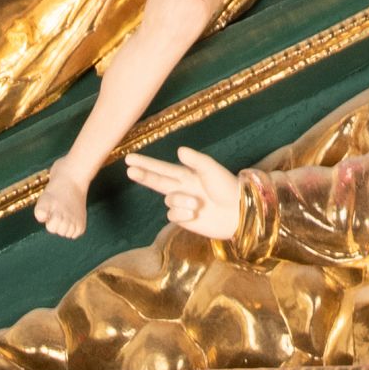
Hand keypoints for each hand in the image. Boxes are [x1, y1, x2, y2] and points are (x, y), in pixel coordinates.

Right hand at [124, 146, 243, 242]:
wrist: (239, 213)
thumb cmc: (228, 188)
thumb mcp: (212, 170)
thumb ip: (195, 160)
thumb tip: (178, 150)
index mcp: (188, 174)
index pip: (161, 168)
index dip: (145, 163)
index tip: (129, 158)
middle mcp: (182, 188)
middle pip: (157, 181)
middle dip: (143, 175)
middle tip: (129, 170)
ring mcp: (183, 204)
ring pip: (168, 201)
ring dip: (180, 201)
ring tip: (198, 204)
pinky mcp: (185, 219)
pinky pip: (173, 215)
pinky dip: (182, 214)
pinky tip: (196, 214)